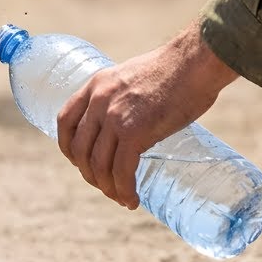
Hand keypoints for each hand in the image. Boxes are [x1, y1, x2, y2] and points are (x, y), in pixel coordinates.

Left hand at [57, 22, 237, 209]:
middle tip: (106, 185)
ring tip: (121, 198)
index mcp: (96, 85)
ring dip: (107, 187)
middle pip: (79, 149)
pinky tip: (131, 200)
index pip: (65, 121)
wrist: (196, 62)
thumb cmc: (177, 68)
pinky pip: (122, 170)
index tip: (79, 160)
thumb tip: (133, 117)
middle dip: (89, 173)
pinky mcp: (135, 132)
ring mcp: (115, 117)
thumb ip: (125, 96)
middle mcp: (99, 101)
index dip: (67, 146)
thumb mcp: (135, 77)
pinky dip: (124, 190)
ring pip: (98, 164)